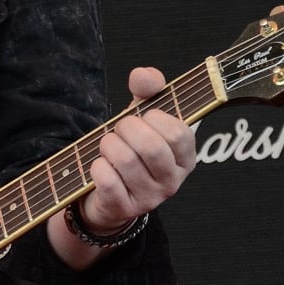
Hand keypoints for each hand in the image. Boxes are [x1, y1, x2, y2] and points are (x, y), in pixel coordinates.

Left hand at [81, 64, 196, 232]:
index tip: (144, 118)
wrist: (109, 193)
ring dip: (108, 145)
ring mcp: (150, 199)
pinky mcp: (124, 209)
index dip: (155, 118)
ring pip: (125, 160)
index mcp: (185, 158)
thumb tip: (142, 76)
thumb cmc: (131, 149)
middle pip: (152, 147)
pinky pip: (107, 180)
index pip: (178, 133)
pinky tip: (101, 166)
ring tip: (108, 146)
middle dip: (126, 129)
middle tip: (120, 129)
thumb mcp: (143, 116)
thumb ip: (148, 89)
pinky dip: (98, 166)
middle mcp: (173, 182)